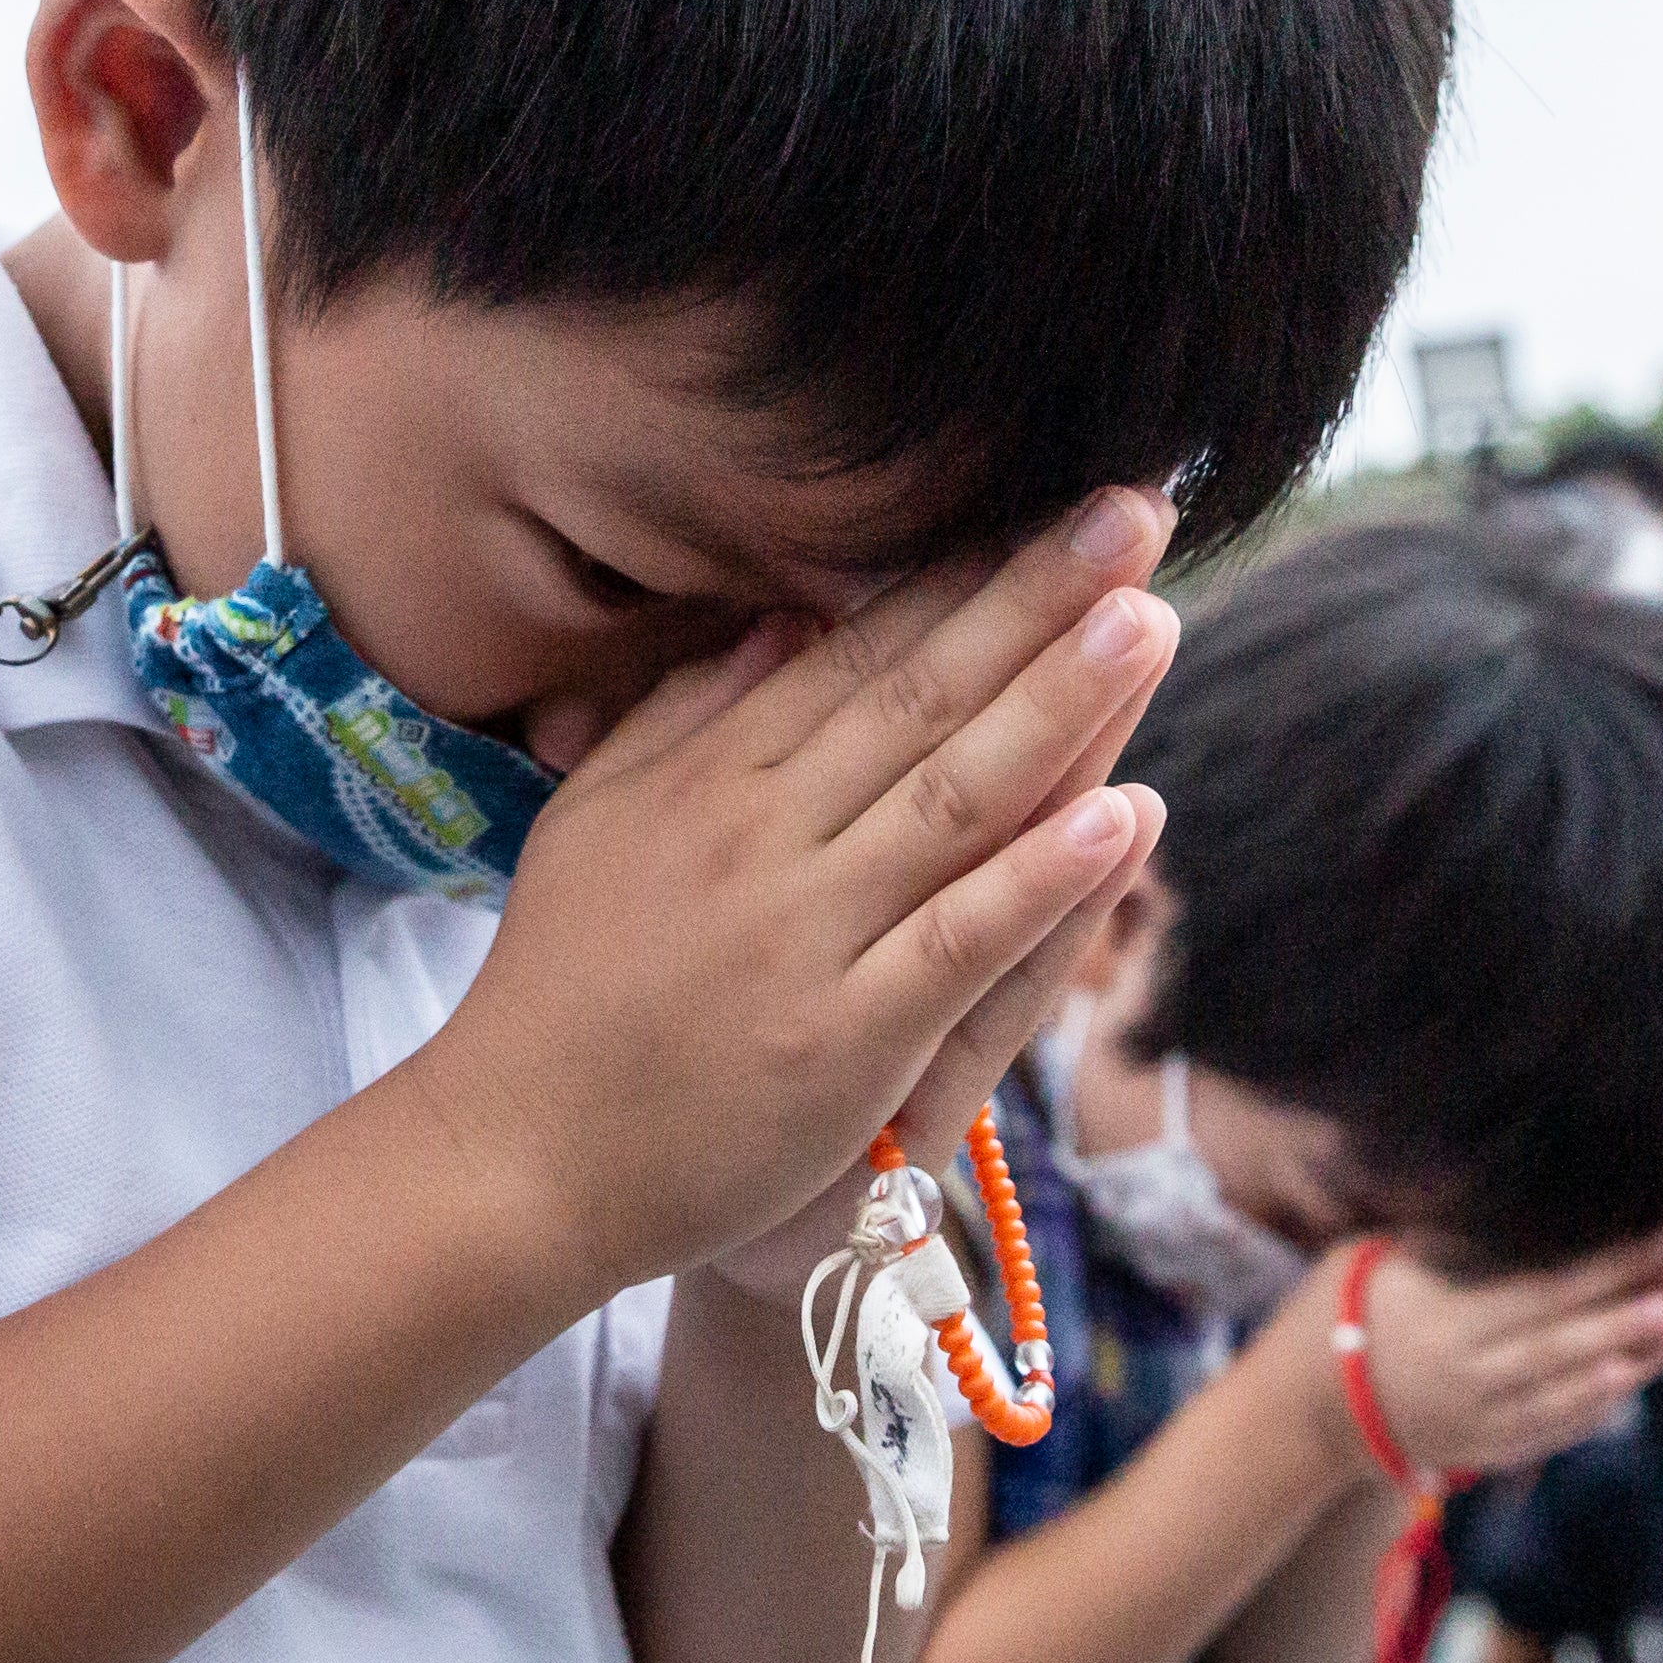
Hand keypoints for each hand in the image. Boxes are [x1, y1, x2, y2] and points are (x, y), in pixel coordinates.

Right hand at [409, 487, 1181, 1299]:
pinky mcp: (843, 1043)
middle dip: (1037, 600)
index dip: (967, 572)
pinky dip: (1042, 879)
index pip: (861, 651)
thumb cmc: (557, 991)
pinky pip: (958, 943)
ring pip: (956, 800)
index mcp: (711, 776)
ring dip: (1062, 707)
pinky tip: (1124, 815)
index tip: (1054, 502)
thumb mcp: (596, 819)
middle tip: (1139, 512)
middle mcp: (763, 837)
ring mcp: (806, 937)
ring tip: (1150, 622)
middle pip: (924, 697)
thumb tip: (781, 617)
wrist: (513, 1161)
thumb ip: (684, 715)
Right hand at [1315, 1227, 1662, 1478]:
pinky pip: (1558, 1425)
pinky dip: (1603, 1399)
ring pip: (1574, 1386)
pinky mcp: (1490, 1448)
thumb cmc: (1362, 1303)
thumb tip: (1537, 1196)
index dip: (1614, 1262)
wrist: (1314, 1402)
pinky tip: (1643, 1369)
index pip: (1547, 1287)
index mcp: (1444, 1318)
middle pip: (1571, 1336)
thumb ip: (1458, 1235)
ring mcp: (1481, 1418)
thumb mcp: (1390, 1256)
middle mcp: (1467, 1373)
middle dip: (1644, 1304)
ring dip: (1643, 1354)